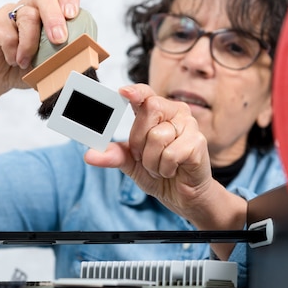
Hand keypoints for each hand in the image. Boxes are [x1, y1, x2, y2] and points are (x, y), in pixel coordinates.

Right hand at [0, 0, 80, 94]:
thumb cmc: (29, 67)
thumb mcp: (52, 64)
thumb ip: (67, 56)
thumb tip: (87, 60)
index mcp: (49, 13)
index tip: (72, 15)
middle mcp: (31, 7)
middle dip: (54, 18)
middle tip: (59, 40)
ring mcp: (11, 12)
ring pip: (26, 16)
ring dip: (30, 43)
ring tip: (28, 62)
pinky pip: (6, 31)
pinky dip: (12, 50)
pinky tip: (14, 61)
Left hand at [84, 84, 219, 223]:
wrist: (183, 196)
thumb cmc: (160, 173)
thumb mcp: (131, 163)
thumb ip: (113, 155)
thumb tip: (90, 155)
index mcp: (159, 112)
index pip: (145, 94)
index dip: (135, 91)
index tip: (123, 92)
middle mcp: (176, 113)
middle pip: (149, 110)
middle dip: (139, 140)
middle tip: (144, 156)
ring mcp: (190, 126)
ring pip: (158, 136)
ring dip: (152, 161)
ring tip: (160, 167)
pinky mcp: (198, 143)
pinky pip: (170, 154)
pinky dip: (165, 168)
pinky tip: (172, 170)